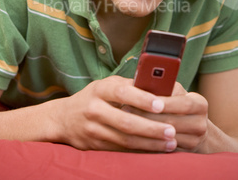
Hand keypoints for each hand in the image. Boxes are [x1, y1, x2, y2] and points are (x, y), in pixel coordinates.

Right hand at [51, 75, 176, 151]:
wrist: (64, 118)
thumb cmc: (93, 97)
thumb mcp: (106, 85)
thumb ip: (128, 86)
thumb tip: (158, 86)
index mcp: (100, 90)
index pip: (123, 93)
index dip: (142, 99)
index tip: (161, 104)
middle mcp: (95, 109)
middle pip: (126, 122)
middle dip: (152, 128)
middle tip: (172, 130)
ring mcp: (94, 130)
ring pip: (125, 140)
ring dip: (150, 143)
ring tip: (170, 142)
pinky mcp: (96, 146)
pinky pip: (121, 151)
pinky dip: (140, 151)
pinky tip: (156, 150)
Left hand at [124, 82, 208, 152]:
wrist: (193, 126)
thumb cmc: (176, 101)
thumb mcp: (175, 91)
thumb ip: (165, 86)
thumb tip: (143, 82)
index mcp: (200, 104)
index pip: (183, 103)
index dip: (164, 103)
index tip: (144, 99)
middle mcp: (200, 124)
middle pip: (172, 122)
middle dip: (147, 116)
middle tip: (125, 109)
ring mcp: (194, 142)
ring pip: (166, 138)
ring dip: (143, 130)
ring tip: (125, 121)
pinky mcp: (183, 154)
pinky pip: (163, 150)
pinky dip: (146, 142)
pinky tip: (131, 134)